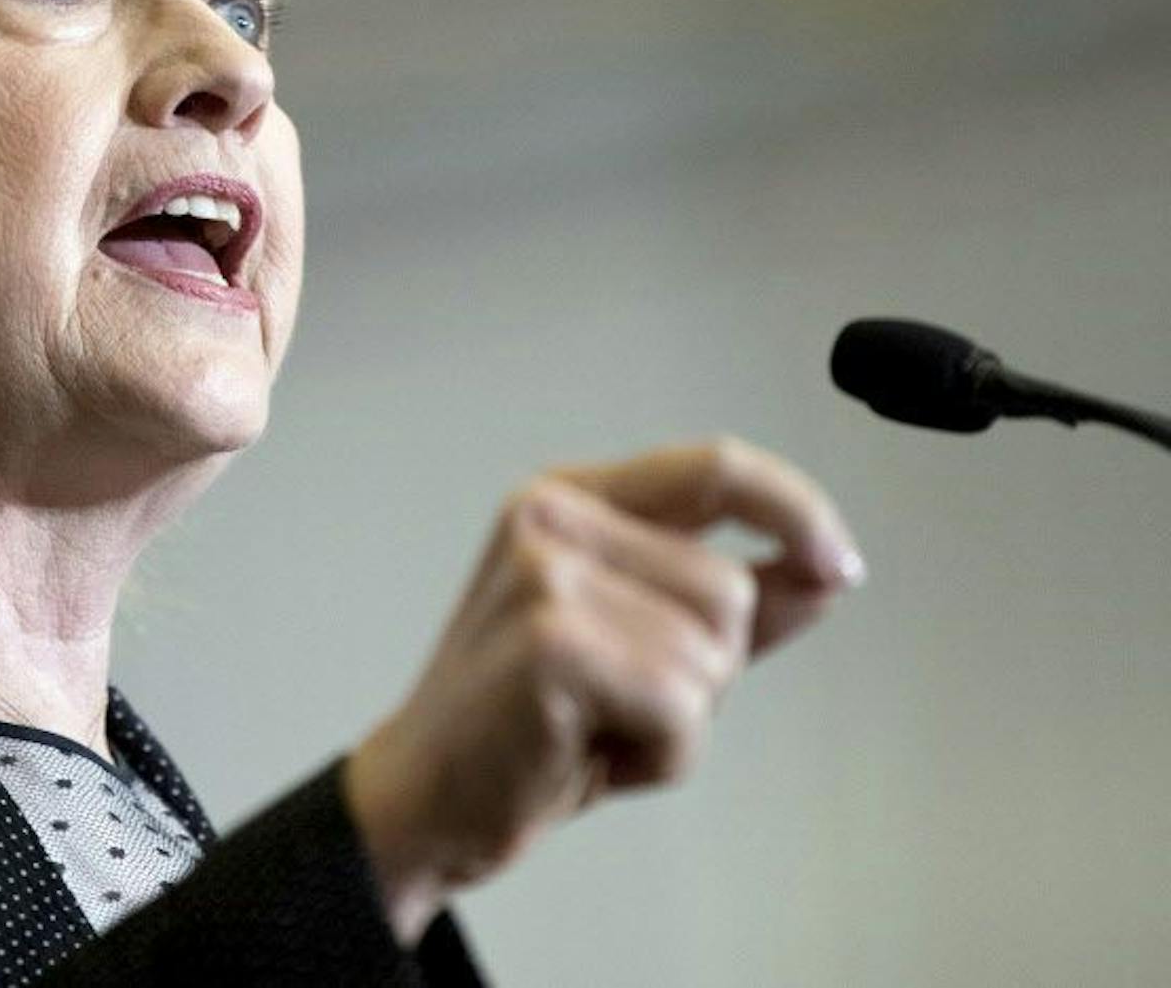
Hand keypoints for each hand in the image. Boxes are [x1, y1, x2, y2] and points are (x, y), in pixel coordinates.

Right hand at [341, 437, 864, 943]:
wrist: (426, 797)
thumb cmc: (522, 724)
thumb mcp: (639, 646)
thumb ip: (731, 602)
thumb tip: (827, 571)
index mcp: (569, 500)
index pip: (713, 467)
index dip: (796, 508)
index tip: (840, 563)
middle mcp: (550, 518)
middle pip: (727, 586)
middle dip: (705, 669)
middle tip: (618, 700)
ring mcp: (544, 573)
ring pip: (712, 649)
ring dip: (680, 718)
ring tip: (598, 725)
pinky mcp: (551, 642)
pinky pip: (681, 704)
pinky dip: (660, 752)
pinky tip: (590, 750)